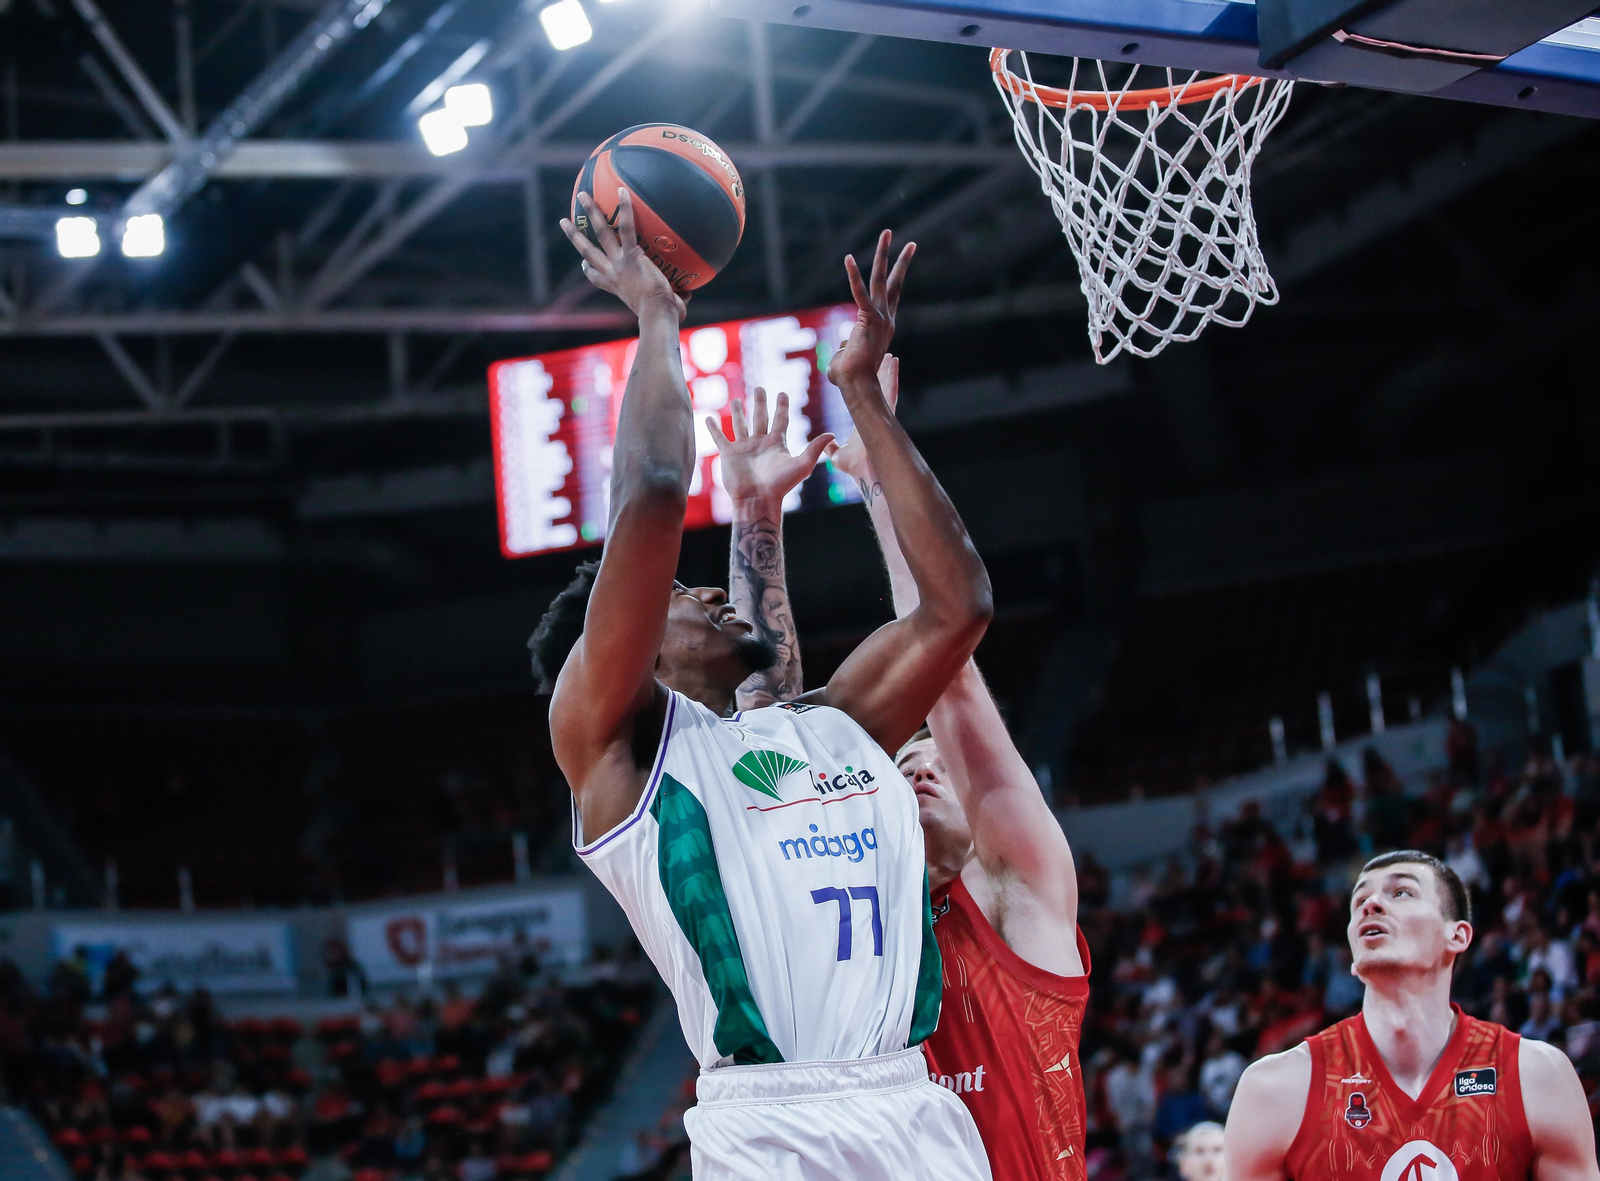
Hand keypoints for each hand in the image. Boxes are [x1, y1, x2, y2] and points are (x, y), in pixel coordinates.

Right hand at [559, 188, 686, 320]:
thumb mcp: (662, 308)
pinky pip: (626, 227)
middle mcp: (612, 273)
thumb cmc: (663, 316)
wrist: (656, 313)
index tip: (584, 263)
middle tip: (564, 221)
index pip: (596, 276)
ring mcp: (619, 262)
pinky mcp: (631, 255)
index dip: (588, 269)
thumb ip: (672, 300)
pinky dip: (625, 209)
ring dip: (591, 213)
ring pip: (600, 233)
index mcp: (615, 286)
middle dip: (574, 235)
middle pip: (587, 251)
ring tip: (583, 195)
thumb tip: (685, 297)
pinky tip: (623, 191)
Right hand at [709, 387, 834, 513]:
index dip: (782, 406)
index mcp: (776, 443)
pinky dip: (713, 428)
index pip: (780, 420)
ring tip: (737, 400)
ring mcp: (744, 448)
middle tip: (760, 388)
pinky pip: (720, 438)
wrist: (757, 500)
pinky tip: (709, 418)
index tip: (783, 393)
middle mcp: (760, 443)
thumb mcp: (802, 465)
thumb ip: (815, 448)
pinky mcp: (729, 454)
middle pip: (760, 417)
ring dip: (738, 412)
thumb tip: (832, 434)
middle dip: (760, 403)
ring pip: (740, 425)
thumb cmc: (780, 485)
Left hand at [826, 229, 914, 390]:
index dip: (895, 280)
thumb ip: (846, 347)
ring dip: (884, 254)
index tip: (899, 266)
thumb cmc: (849, 377)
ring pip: (883, 279)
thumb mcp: (847, 357)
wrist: (856, 385)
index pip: (891, 298)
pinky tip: (849, 258)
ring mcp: (880, 318)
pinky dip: (853, 276)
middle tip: (909, 242)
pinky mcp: (868, 319)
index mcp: (884, 327)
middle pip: (895, 283)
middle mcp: (886, 319)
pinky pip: (859, 292)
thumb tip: (842, 344)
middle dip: (901, 261)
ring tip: (887, 232)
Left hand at [827, 353, 897, 481]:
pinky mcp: (888, 416)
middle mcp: (875, 416)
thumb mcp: (837, 455)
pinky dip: (893, 376)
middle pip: (879, 390)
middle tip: (883, 356)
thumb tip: (826, 444)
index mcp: (864, 421)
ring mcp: (883, 415)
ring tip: (890, 355)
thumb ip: (831, 448)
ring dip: (889, 371)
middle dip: (881, 373)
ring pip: (887, 388)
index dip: (868, 385)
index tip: (868, 372)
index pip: (867, 398)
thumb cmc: (854, 467)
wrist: (863, 472)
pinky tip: (895, 362)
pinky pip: (891, 392)